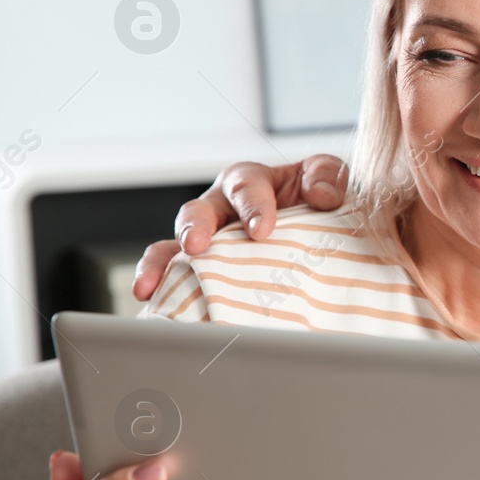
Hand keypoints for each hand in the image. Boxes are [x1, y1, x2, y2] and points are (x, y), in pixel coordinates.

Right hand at [132, 155, 347, 300]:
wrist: (327, 246)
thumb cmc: (321, 209)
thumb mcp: (330, 183)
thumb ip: (328, 178)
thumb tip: (321, 195)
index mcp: (253, 184)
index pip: (246, 185)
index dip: (252, 204)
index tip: (261, 230)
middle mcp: (222, 209)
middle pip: (199, 210)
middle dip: (195, 227)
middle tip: (196, 246)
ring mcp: (208, 241)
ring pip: (174, 244)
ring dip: (161, 262)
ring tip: (151, 282)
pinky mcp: (199, 271)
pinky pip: (170, 275)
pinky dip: (158, 286)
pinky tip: (149, 301)